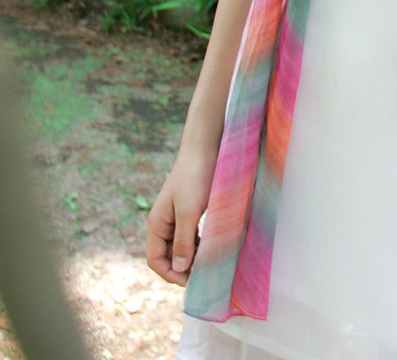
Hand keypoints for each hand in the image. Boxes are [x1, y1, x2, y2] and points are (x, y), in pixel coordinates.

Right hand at [146, 147, 216, 285]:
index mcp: (156, 224)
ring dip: (191, 257)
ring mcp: (176, 217)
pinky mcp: (189, 211)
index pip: (155, 259)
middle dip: (181, 268)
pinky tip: (211, 247)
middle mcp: (163, 223)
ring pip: (180, 247)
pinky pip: (190, 236)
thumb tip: (178, 268)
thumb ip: (183, 240)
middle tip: (202, 275)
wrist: (205, 148)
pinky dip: (198, 245)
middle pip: (167, 256)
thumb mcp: (188, 211)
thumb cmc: (195, 176)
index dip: (169, 273)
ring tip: (208, 263)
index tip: (190, 281)